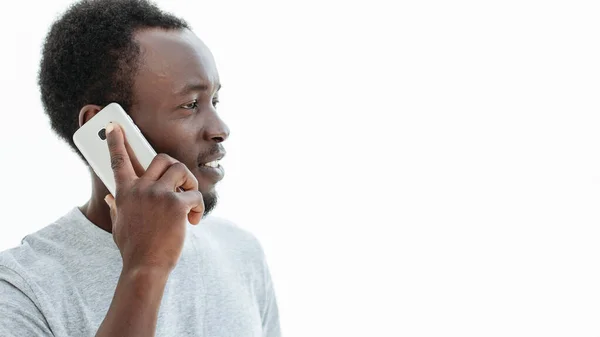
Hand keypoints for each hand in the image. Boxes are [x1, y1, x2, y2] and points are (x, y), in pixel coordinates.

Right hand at [103, 122, 203, 271]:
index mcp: (124, 192)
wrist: (145, 267)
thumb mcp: (120, 224)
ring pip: (181, 170)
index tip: (114, 125)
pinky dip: (198, 207)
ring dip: (190, 183)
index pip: (118, 160)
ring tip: (189, 202)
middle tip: (181, 184)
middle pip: (162, 158)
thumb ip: (117, 207)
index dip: (117, 140)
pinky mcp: (176, 205)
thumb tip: (108, 197)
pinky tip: (194, 221)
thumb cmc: (133, 248)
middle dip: (176, 167)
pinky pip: (195, 195)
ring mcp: (158, 195)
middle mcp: (141, 189)